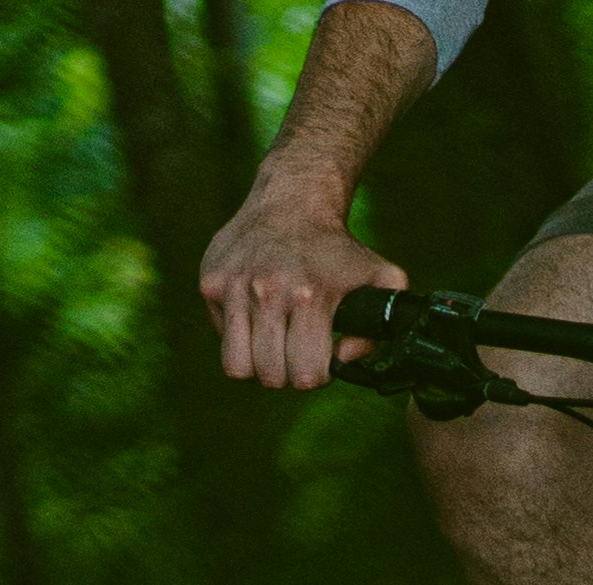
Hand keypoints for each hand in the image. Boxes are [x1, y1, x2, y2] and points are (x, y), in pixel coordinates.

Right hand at [200, 179, 407, 391]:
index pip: (305, 375)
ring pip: (238, 366)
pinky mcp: (210, 283)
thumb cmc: (338, 248)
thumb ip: (378, 329)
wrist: (292, 200)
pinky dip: (238, 336)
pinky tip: (256, 316)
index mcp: (310, 297)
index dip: (316, 375)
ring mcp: (234, 288)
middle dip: (288, 372)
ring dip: (258, 362)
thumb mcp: (381, 278)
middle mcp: (268, 292)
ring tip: (273, 343)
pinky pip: (222, 338)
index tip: (320, 359)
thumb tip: (344, 358)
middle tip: (295, 351)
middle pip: (271, 376)